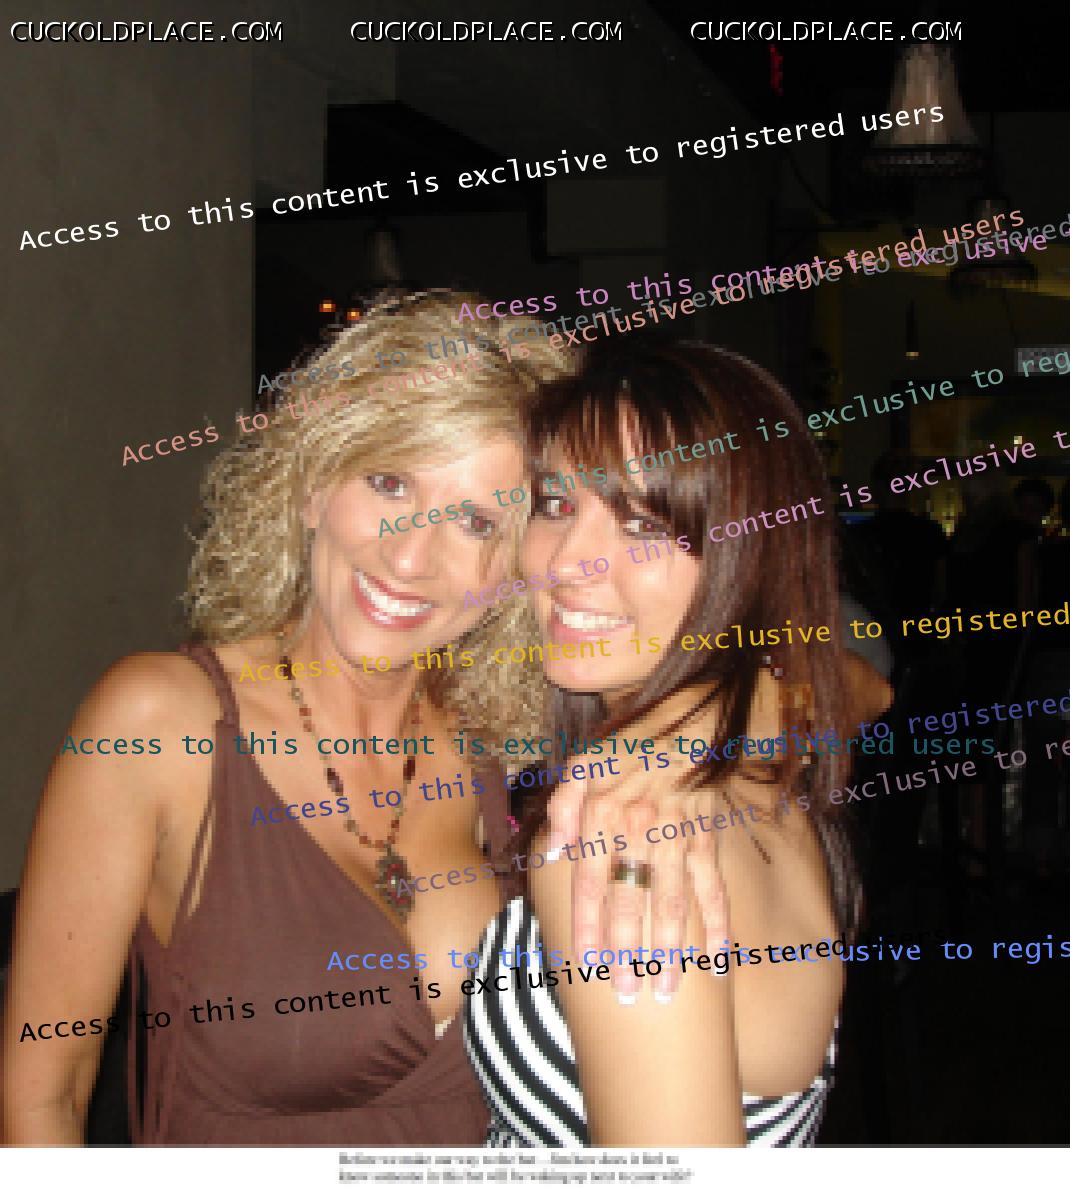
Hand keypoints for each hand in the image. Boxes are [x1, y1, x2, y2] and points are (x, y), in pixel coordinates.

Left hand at [547, 751, 729, 1000]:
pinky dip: (719, 923)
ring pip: (674, 903)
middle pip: (632, 900)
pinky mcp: (707, 839)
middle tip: (626, 995)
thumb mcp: (583, 762)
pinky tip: (718, 960)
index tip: (586, 964)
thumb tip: (551, 851)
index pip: (591, 880)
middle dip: (628, 951)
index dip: (588, 924)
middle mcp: (640, 831)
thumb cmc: (629, 746)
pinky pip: (713, 887)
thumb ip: (563, 805)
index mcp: (605, 815)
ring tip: (667, 991)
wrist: (687, 722)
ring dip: (671, 950)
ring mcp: (678, 838)